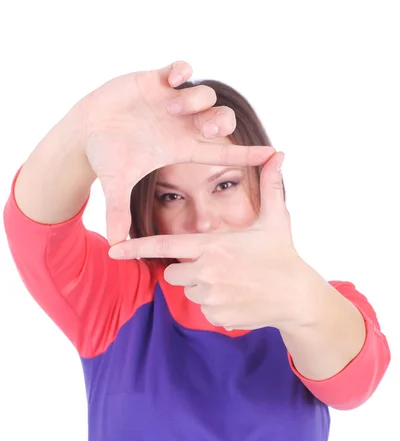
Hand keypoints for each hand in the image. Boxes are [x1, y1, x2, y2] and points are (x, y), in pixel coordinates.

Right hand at [75, 60, 274, 245]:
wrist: (86, 130)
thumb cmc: (106, 156)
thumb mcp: (115, 183)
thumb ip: (118, 211)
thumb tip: (115, 243)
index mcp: (181, 148)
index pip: (222, 152)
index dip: (247, 153)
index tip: (273, 154)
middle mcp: (182, 125)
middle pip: (220, 120)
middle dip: (220, 122)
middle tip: (206, 128)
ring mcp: (171, 101)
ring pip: (203, 94)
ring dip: (194, 99)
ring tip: (171, 108)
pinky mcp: (156, 80)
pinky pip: (180, 68)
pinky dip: (181, 70)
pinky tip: (171, 79)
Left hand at [108, 152, 317, 331]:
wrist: (297, 298)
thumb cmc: (284, 256)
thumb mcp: (276, 220)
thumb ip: (271, 186)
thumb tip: (279, 153)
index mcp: (212, 246)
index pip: (164, 246)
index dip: (136, 248)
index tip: (114, 250)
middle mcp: (206, 272)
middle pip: (173, 272)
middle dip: (186, 268)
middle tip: (216, 266)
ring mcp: (210, 297)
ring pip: (189, 291)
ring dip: (203, 286)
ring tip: (233, 281)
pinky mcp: (216, 317)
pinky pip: (204, 309)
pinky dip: (215, 304)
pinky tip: (238, 298)